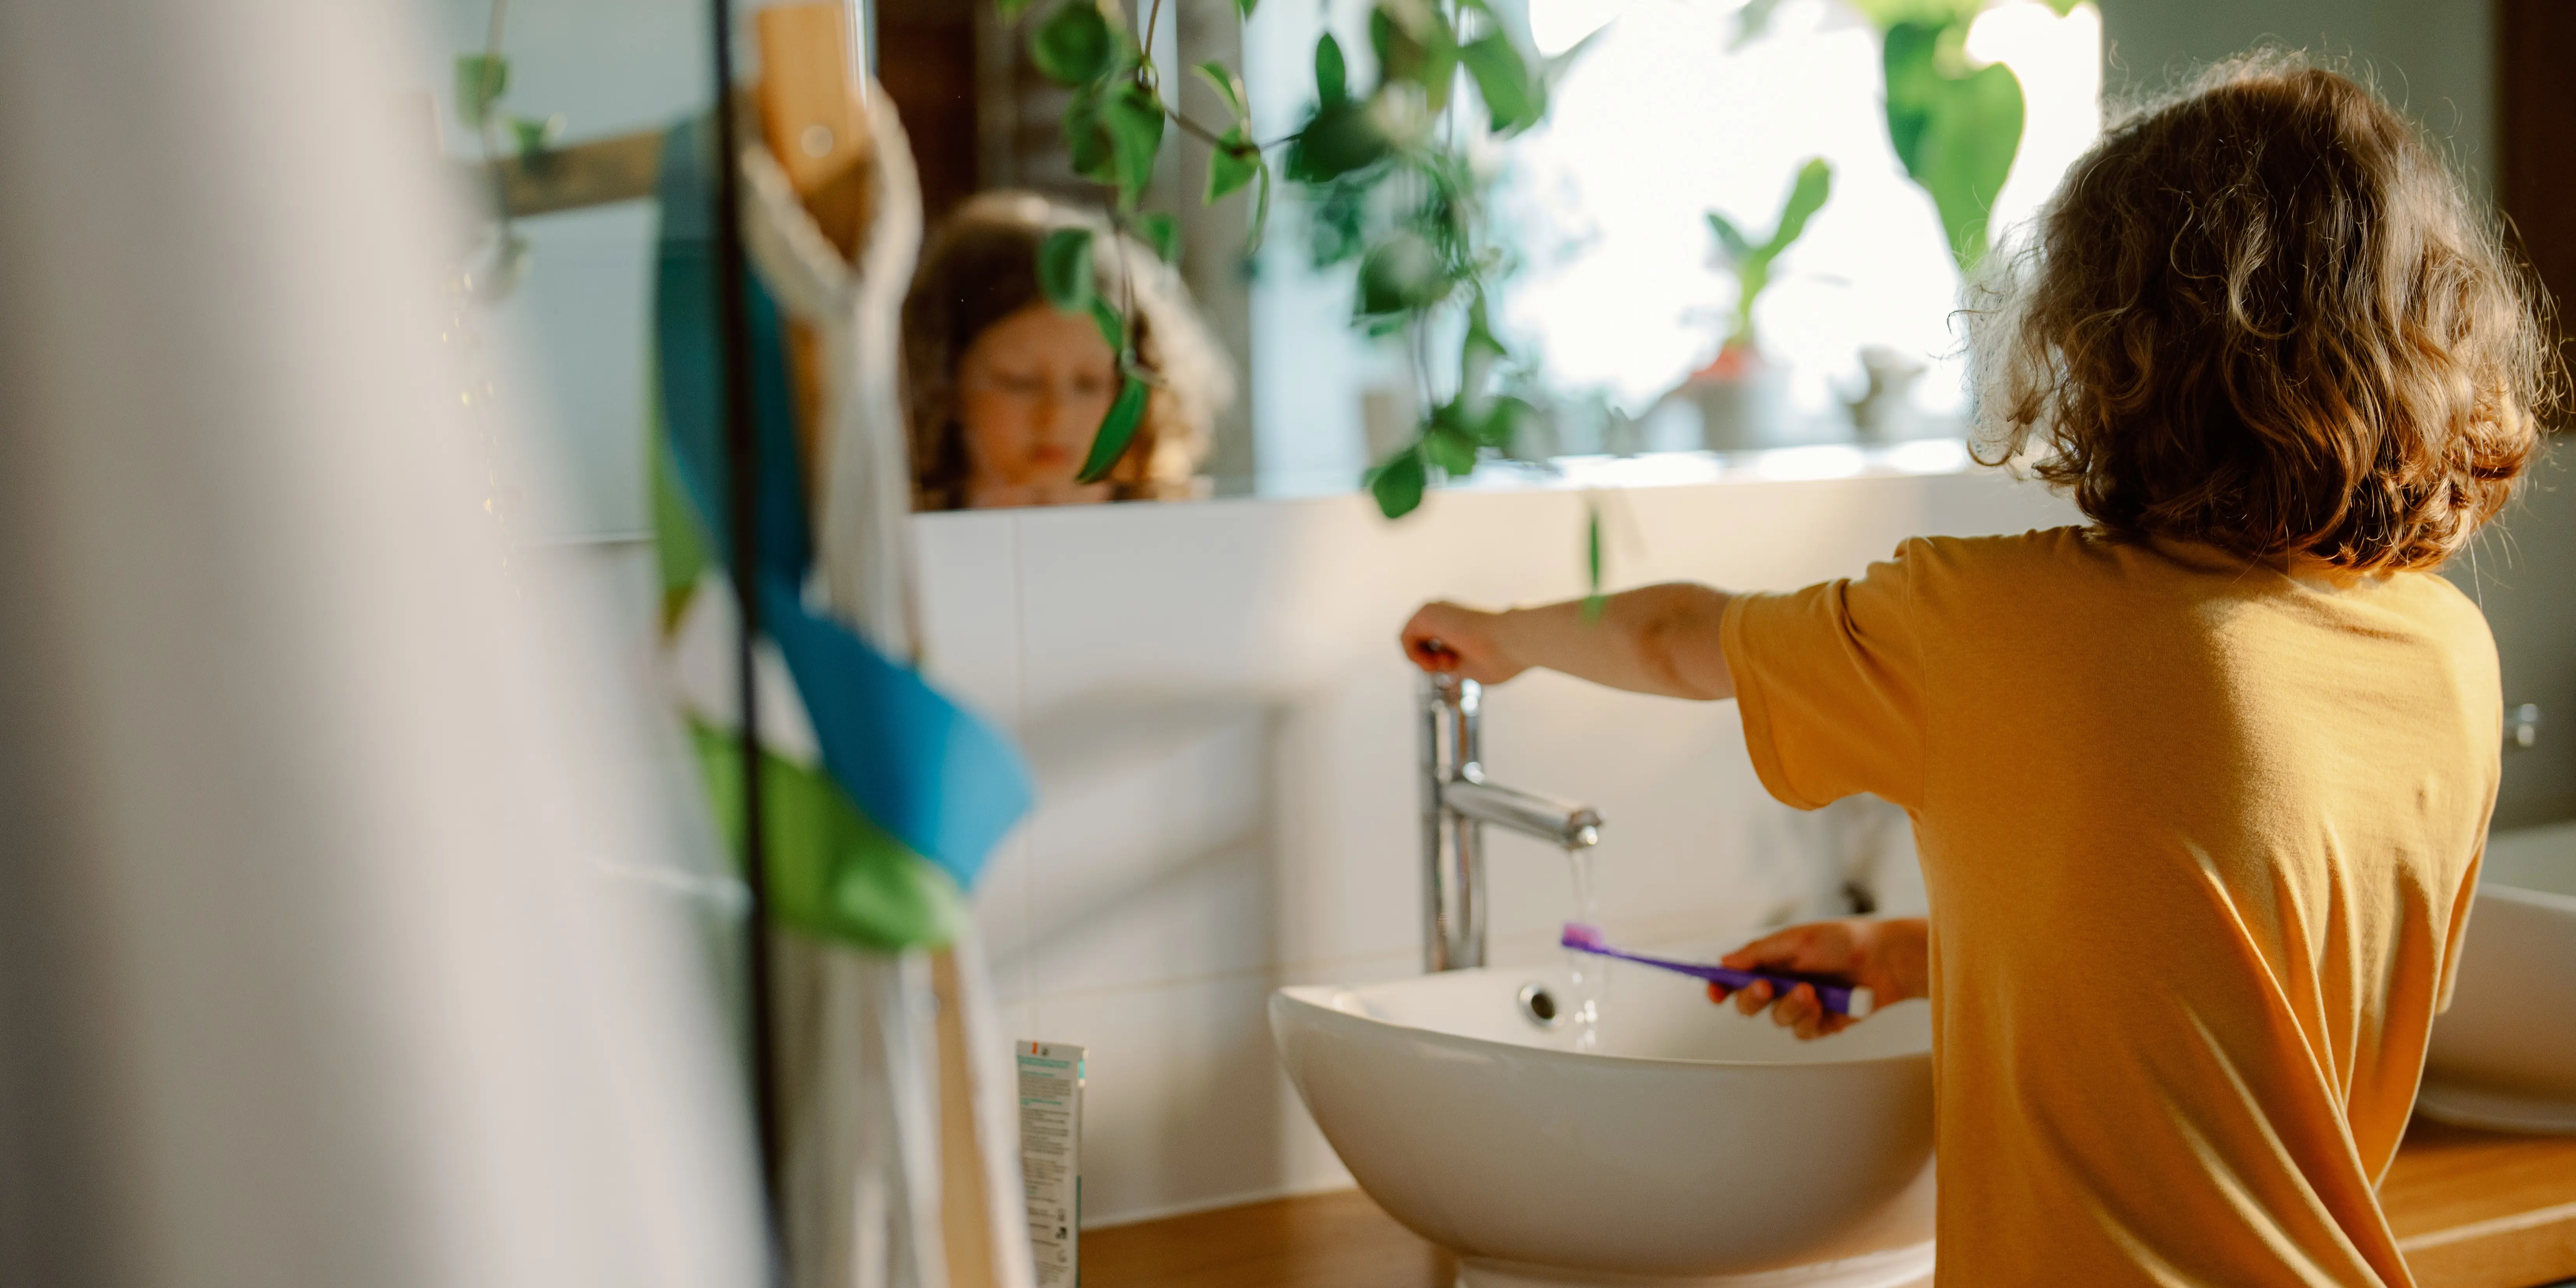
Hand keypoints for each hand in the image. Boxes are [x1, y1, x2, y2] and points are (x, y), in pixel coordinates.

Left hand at [1398, 601, 1527, 684]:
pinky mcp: (1427, 612)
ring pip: (1412, 639)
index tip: (1454, 669)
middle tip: (1449, 666)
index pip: (1433, 644)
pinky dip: (1414, 655)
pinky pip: (1404, 637)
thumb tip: (1448, 671)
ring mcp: (1437, 609)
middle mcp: (1446, 612)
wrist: (1514, 641)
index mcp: (1458, 622)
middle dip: (1429, 660)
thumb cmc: (1502, 657)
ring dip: (1424, 659)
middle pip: (1420, 642)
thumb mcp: (1472, 667)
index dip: (1436, 663)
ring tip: (1447, 663)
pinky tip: (1434, 661)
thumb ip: (1457, 666)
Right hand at [1709, 916, 1927, 1040]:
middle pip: (1747, 1004)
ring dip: (1790, 1006)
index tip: (1713, 991)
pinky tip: (1825, 1005)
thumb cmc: (1843, 941)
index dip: (1719, 986)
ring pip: (1776, 1020)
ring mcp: (1801, 1006)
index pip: (1735, 978)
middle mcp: (1781, 985)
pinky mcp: (1821, 1023)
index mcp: (1771, 962)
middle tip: (1765, 987)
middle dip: (1752, 998)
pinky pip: (1802, 1032)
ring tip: (1811, 991)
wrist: (1885, 959)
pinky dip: (1810, 1020)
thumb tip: (1725, 961)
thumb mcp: (1797, 938)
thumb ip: (1759, 952)